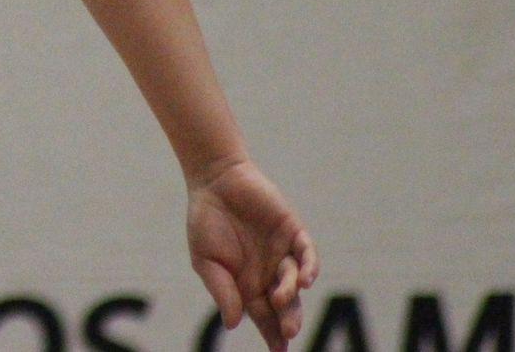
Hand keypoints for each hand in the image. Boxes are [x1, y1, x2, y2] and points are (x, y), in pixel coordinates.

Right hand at [187, 160, 318, 351]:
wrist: (214, 180)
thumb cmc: (205, 221)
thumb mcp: (206, 260)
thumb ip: (221, 290)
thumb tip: (233, 324)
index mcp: (247, 284)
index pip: (264, 317)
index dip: (272, 334)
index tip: (278, 351)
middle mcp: (268, 272)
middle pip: (285, 305)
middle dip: (287, 321)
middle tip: (287, 332)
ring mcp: (282, 252)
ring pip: (296, 282)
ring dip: (291, 293)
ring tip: (281, 298)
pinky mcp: (292, 231)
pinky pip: (307, 254)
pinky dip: (309, 268)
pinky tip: (305, 280)